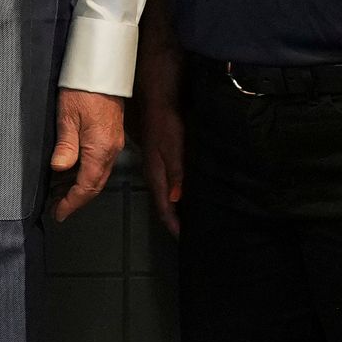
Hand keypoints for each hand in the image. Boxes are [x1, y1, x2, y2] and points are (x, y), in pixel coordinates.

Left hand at [50, 90, 124, 221]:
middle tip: (56, 207)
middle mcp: (110, 150)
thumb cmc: (83, 90)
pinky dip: (84, 173)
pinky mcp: (111, 136)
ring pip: (97, 175)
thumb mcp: (67, 117)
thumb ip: (65, 146)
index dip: (72, 203)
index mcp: (100, 149)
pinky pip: (99, 163)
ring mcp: (113, 144)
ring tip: (58, 193)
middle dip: (75, 199)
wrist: (103, 70)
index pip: (87, 187)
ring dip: (79, 187)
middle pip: (94, 185)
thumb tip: (60, 169)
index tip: (58, 213)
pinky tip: (69, 172)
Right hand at [136, 86, 186, 234]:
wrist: (158, 102)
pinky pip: (168, 185)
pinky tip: (184, 195)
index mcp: (156, 176)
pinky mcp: (160, 160)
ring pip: (165, 195)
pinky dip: (176, 195)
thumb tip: (176, 200)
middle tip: (187, 235)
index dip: (173, 225)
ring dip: (175, 209)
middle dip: (174, 222)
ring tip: (187, 220)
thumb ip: (175, 174)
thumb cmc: (166, 124)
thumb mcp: (173, 149)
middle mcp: (154, 175)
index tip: (183, 239)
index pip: (164, 208)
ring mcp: (156, 168)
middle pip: (163, 205)